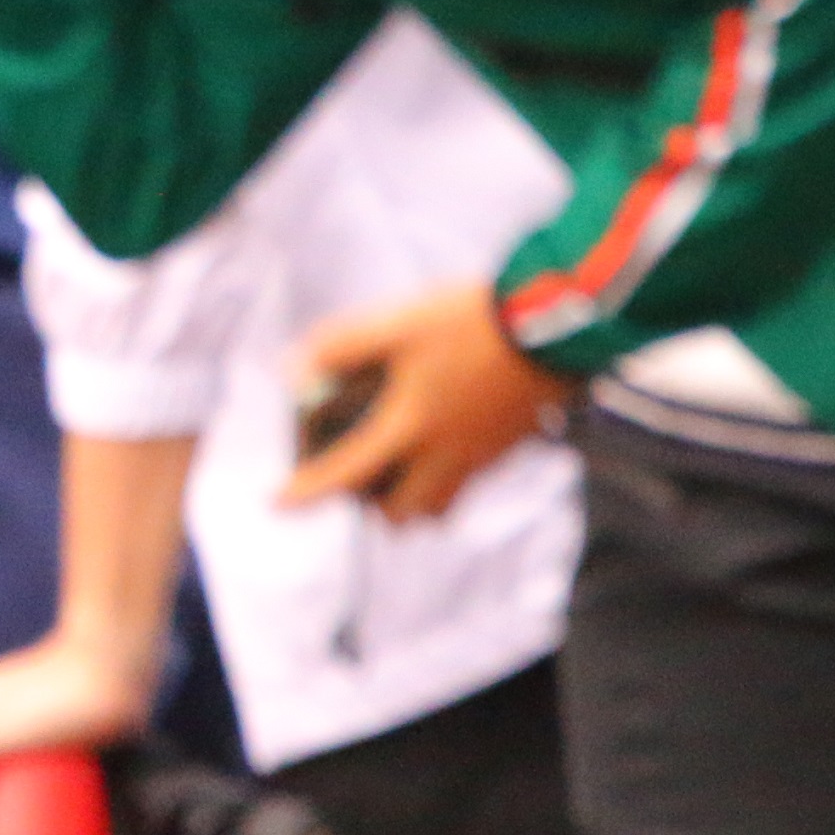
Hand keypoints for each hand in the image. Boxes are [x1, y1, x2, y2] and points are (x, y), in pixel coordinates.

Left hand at [281, 283, 567, 522]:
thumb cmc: (473, 320)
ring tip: (398, 470)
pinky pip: (470, 482)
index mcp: (411, 428)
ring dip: (414, 500)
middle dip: (373, 508)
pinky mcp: (510, 445)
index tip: (277, 502)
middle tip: (356, 481)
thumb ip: (341, 346)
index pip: (346, 474)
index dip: (307, 491)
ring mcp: (484, 455)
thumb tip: (294, 370)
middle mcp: (447, 454)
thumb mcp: (399, 323)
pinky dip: (446, 478)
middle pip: (404, 513)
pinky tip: (440, 442)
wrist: (557, 321)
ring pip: (442, 505)